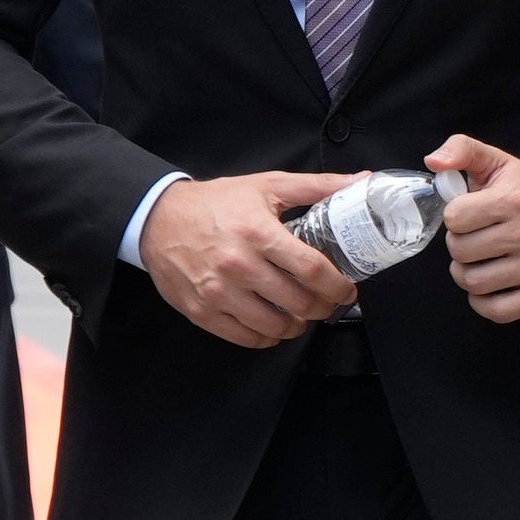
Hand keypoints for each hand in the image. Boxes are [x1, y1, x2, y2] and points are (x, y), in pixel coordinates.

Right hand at [138, 171, 357, 346]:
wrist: (158, 219)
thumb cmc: (215, 203)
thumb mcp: (266, 186)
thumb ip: (316, 187)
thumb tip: (362, 181)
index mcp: (257, 232)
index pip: (310, 269)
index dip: (336, 286)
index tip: (346, 290)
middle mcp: (238, 265)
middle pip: (297, 302)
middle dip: (321, 308)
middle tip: (325, 303)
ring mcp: (218, 292)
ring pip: (274, 326)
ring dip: (296, 326)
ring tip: (300, 315)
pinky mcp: (202, 311)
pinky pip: (245, 338)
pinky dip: (267, 337)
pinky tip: (273, 326)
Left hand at [428, 133, 519, 323]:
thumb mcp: (498, 162)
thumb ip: (463, 150)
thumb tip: (433, 161)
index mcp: (514, 200)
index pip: (454, 218)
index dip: (455, 217)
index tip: (469, 215)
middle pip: (460, 252)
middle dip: (459, 244)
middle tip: (474, 238)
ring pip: (473, 282)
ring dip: (467, 274)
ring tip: (479, 261)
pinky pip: (496, 311)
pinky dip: (483, 302)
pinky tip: (488, 285)